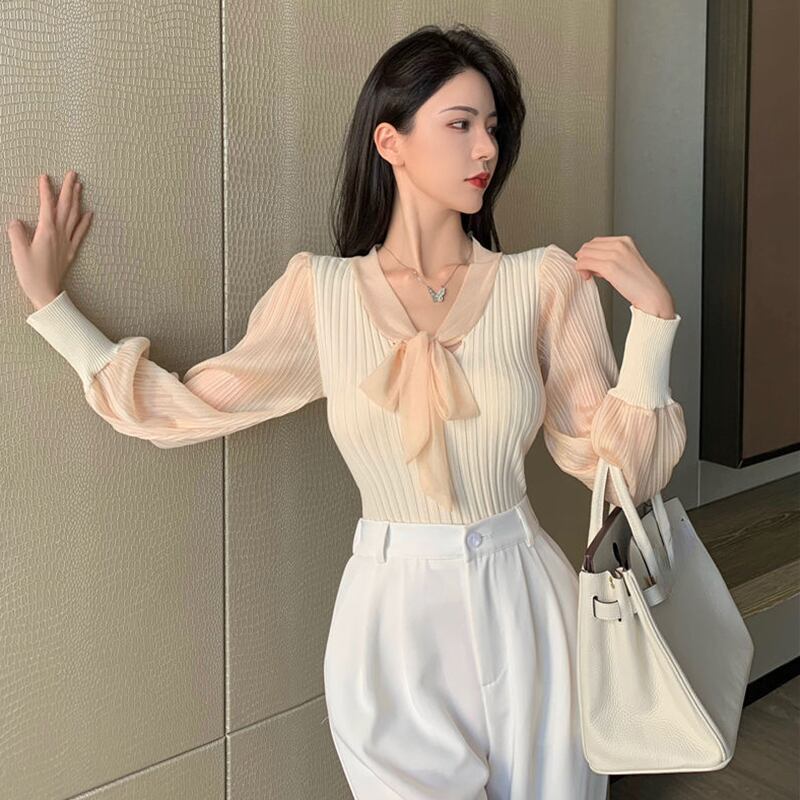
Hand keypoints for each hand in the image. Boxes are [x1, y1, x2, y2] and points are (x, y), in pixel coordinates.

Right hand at [7, 170, 93, 310]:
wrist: (46, 292)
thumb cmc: (31, 274)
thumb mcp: (18, 251)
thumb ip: (16, 233)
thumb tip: (17, 222)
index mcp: (47, 231)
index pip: (47, 205)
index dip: (46, 190)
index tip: (45, 176)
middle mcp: (60, 234)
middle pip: (65, 207)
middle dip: (68, 188)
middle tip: (73, 173)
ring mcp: (67, 242)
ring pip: (74, 216)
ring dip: (77, 200)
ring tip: (80, 186)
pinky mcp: (70, 251)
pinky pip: (80, 233)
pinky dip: (85, 222)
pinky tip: (90, 213)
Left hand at [573, 235, 676, 318]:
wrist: (650, 293)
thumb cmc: (638, 282)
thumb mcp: (624, 261)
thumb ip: (608, 257)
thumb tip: (588, 259)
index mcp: (624, 241)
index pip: (596, 241)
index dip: (589, 253)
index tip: (590, 264)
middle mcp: (619, 244)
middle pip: (588, 246)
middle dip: (583, 258)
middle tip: (587, 271)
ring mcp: (614, 255)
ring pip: (584, 254)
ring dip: (581, 265)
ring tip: (588, 275)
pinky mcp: (609, 267)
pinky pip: (584, 263)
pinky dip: (581, 269)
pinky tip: (587, 277)